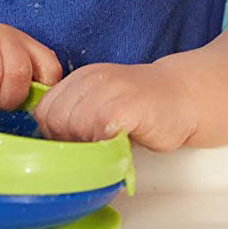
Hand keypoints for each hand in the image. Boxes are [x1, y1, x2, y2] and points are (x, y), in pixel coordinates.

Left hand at [33, 60, 198, 150]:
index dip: (54, 134)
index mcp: (81, 78)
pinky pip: (101, 127)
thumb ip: (74, 119)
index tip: (76, 142)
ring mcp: (111, 88)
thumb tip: (50, 151)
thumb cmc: (141, 109)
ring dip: (88, 143)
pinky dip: (106, 142)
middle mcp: (93, 78)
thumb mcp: (100, 104)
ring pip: (74, 124)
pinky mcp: (129, 104)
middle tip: (95, 146)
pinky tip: (120, 141)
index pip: (43, 111)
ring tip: (109, 144)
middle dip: (69, 141)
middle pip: (55, 120)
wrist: (183, 96)